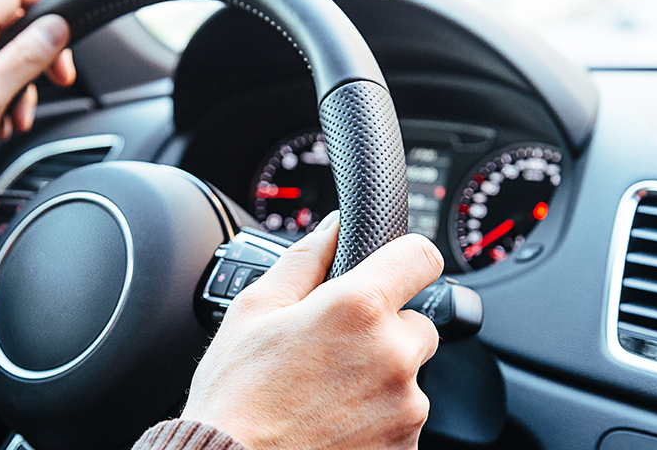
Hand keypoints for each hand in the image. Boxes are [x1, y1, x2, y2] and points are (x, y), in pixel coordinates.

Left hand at [0, 0, 75, 184]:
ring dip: (22, 84)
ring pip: (6, 49)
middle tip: (56, 81)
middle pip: (16, 22)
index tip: (66, 41)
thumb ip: (27, 56)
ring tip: (16, 117)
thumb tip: (58, 28)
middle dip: (41, 56)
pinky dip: (2, 92)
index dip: (51, 9)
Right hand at [181, 212, 442, 448]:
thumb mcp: (254, 311)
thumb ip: (304, 259)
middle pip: (416, 323)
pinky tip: (333, 422)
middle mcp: (393, 355)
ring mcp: (405, 407)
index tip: (391, 270)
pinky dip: (377, 417)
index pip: (421, 257)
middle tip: (333, 350)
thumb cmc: (236, 398)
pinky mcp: (406, 447)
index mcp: (358, 308)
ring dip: (380, 377)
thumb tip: (331, 228)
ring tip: (324, 394)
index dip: (404, 258)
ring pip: (408, 375)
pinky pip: (403, 418)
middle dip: (383, 330)